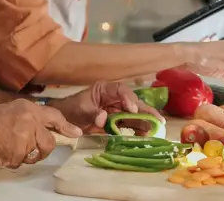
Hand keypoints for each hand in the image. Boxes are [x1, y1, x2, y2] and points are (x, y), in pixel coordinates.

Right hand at [0, 99, 81, 168]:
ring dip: (25, 155)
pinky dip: (12, 160)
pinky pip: (21, 162)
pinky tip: (1, 151)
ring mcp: (25, 139)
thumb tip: (44, 131)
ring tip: (8, 146)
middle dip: (42, 149)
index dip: (66, 126)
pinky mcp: (18, 154)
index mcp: (29, 109)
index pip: (54, 117)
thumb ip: (30, 119)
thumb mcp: (12, 110)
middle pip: (48, 143)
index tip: (76, 133)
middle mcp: (31, 122)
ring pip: (35, 154)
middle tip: (29, 148)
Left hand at [48, 82, 164, 134]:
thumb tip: (103, 119)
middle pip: (132, 102)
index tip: (132, 109)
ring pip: (134, 113)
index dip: (128, 99)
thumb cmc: (72, 109)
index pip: (121, 90)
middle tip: (157, 120)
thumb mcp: (81, 110)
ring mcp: (117, 109)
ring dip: (144, 121)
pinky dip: (137, 128)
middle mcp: (114, 98)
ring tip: (154, 129)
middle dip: (145, 110)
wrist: (66, 119)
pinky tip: (144, 134)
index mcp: (105, 89)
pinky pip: (129, 123)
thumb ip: (93, 114)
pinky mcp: (117, 120)